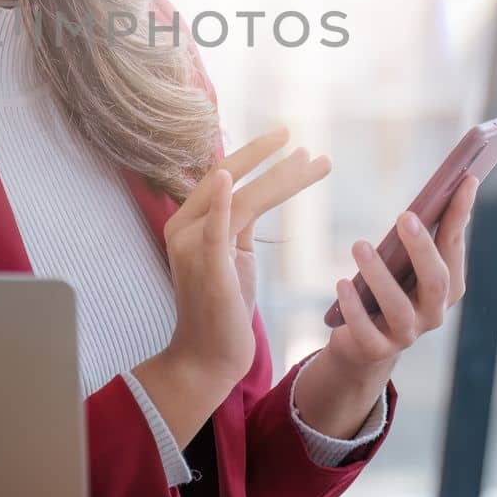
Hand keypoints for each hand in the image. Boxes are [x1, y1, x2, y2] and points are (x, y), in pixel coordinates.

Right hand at [161, 124, 331, 389]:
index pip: (222, 176)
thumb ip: (236, 222)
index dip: (253, 155)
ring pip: (240, 198)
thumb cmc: (223, 308)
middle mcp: (183, 227)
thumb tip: (259, 190)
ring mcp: (192, 246)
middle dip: (266, 156)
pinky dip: (218, 199)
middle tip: (298, 139)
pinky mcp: (207, 266)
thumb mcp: (232, 256)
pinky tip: (225, 176)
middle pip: (230, 179)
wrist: (209, 357)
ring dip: (279, 177)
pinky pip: (213, 226)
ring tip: (313, 160)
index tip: (286, 139)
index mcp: (188, 222)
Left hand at [323, 173, 478, 380]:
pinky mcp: (376, 348)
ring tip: (360, 245)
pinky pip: (366, 330)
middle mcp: (433, 312)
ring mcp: (407, 334)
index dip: (460, 215)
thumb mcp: (405, 263)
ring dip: (379, 275)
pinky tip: (342, 284)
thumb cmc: (388, 289)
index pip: (454, 246)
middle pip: (435, 281)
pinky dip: (354, 307)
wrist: (363, 344)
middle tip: (404, 215)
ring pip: (398, 307)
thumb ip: (422, 235)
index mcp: (447, 286)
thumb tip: (443, 187)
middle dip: (421, 248)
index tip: (465, 180)